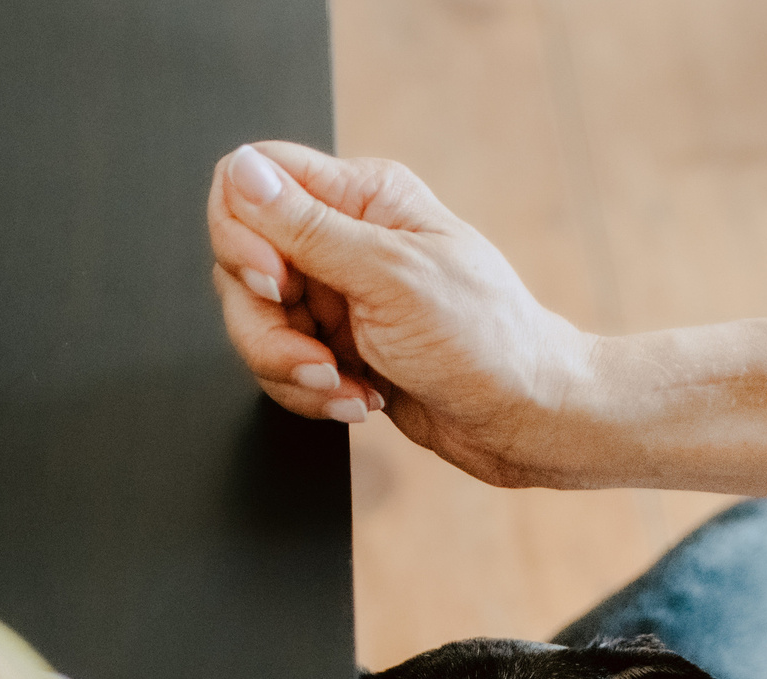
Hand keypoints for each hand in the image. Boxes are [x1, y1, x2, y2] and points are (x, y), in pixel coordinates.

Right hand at [208, 143, 598, 486]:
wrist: (526, 417)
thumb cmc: (484, 341)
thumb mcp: (390, 276)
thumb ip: (308, 228)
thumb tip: (243, 172)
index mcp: (362, 197)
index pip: (253, 180)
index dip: (242, 233)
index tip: (276, 281)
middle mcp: (343, 240)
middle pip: (240, 264)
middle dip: (265, 324)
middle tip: (316, 353)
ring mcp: (337, 297)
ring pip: (256, 323)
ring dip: (291, 368)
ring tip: (345, 385)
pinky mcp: (337, 348)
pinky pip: (283, 366)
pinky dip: (313, 393)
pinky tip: (360, 397)